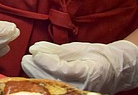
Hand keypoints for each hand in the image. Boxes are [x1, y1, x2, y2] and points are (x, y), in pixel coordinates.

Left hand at [22, 40, 137, 92]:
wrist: (113, 70)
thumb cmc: (97, 56)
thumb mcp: (78, 48)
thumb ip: (56, 50)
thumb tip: (36, 49)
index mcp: (88, 72)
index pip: (62, 69)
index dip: (45, 61)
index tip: (34, 52)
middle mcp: (83, 86)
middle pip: (54, 80)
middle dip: (36, 68)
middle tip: (26, 58)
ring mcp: (79, 92)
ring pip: (51, 85)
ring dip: (36, 74)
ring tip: (28, 62)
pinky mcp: (73, 93)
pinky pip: (55, 86)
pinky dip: (43, 78)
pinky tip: (36, 70)